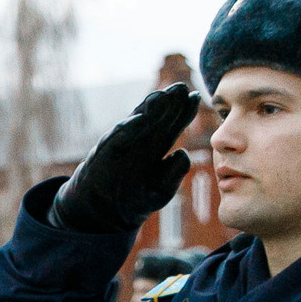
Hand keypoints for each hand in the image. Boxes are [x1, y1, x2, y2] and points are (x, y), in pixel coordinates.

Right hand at [49, 82, 199, 235]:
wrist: (103, 214)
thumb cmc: (133, 201)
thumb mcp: (161, 191)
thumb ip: (174, 174)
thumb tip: (182, 153)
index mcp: (156, 148)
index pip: (173, 125)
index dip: (184, 112)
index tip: (197, 97)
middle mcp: (140, 141)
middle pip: (158, 118)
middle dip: (169, 102)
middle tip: (182, 87)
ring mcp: (122, 145)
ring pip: (138, 122)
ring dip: (150, 109)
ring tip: (163, 96)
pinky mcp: (106, 154)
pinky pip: (117, 139)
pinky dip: (128, 129)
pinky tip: (140, 119)